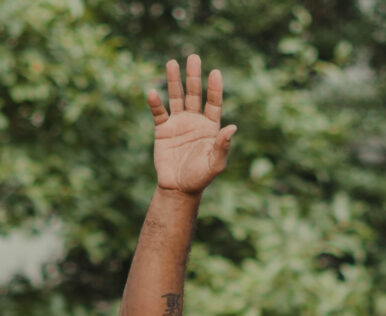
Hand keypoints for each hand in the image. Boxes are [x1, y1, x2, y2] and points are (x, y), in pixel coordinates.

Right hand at [146, 56, 235, 194]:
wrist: (178, 188)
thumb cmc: (200, 177)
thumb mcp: (216, 164)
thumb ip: (223, 146)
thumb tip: (232, 127)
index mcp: (210, 126)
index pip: (213, 102)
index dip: (214, 88)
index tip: (215, 72)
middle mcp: (194, 121)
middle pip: (194, 94)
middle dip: (194, 76)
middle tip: (193, 57)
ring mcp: (178, 123)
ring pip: (176, 97)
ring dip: (174, 81)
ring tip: (172, 63)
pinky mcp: (162, 130)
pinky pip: (159, 113)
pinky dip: (155, 103)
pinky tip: (152, 92)